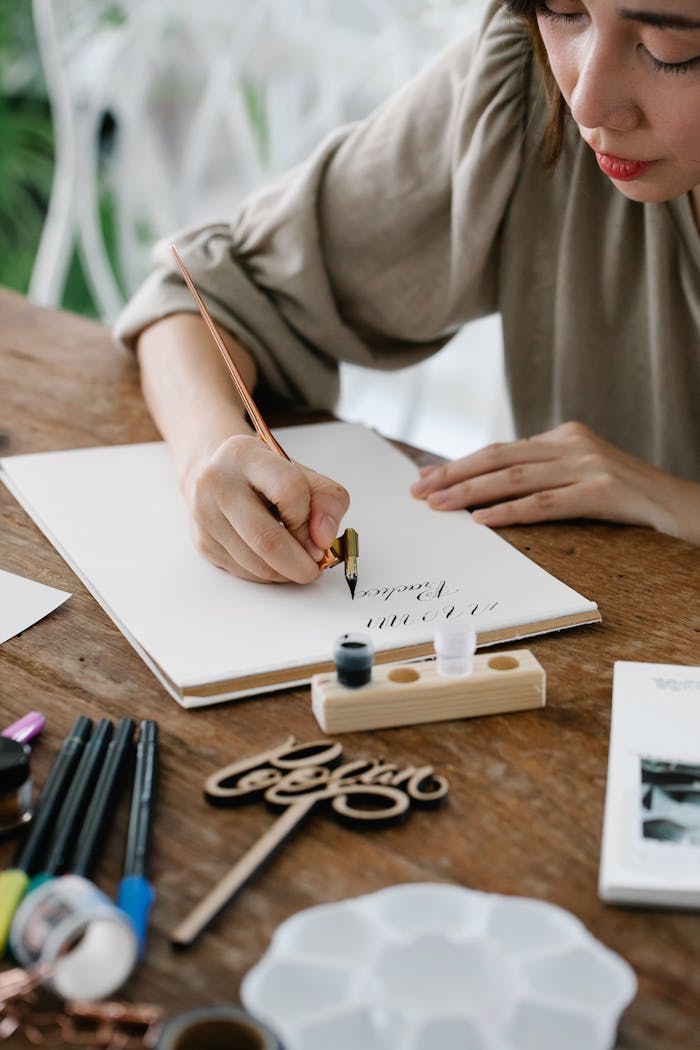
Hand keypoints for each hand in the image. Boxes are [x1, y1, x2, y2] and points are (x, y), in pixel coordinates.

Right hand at [184, 434, 349, 582]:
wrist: (214, 472)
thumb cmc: (261, 475)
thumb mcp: (300, 473)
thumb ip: (326, 500)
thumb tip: (323, 539)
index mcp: (245, 456)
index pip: (289, 491)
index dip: (310, 521)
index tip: (319, 535)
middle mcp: (217, 483)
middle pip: (266, 539)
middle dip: (299, 564)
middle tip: (314, 569)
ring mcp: (205, 515)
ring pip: (255, 563)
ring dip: (284, 573)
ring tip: (296, 563)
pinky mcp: (202, 542)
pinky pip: (243, 572)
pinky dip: (267, 574)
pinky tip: (273, 561)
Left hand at [410, 421, 699, 542]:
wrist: (688, 510)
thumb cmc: (632, 503)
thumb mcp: (584, 482)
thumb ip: (545, 480)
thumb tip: (489, 498)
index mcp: (565, 437)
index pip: (500, 450)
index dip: (459, 464)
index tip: (425, 477)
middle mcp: (573, 444)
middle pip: (499, 458)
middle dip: (453, 475)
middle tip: (417, 490)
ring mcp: (589, 466)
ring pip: (515, 477)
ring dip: (470, 493)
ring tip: (437, 505)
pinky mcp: (604, 492)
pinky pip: (547, 503)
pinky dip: (510, 512)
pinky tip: (482, 522)